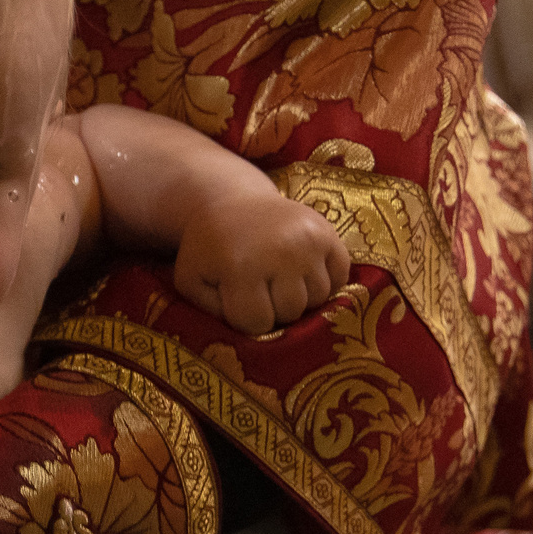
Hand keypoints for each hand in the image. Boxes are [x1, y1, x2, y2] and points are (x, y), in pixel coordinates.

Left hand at [170, 190, 350, 334]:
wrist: (232, 201)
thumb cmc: (210, 248)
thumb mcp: (191, 280)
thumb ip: (212, 312)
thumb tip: (252, 332)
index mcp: (241, 267)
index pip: (258, 323)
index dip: (246, 319)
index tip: (238, 301)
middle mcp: (280, 252)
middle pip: (291, 312)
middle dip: (274, 309)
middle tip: (260, 287)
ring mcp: (308, 241)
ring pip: (319, 298)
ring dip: (300, 296)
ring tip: (280, 278)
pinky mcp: (328, 233)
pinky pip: (341, 278)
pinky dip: (325, 281)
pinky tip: (302, 270)